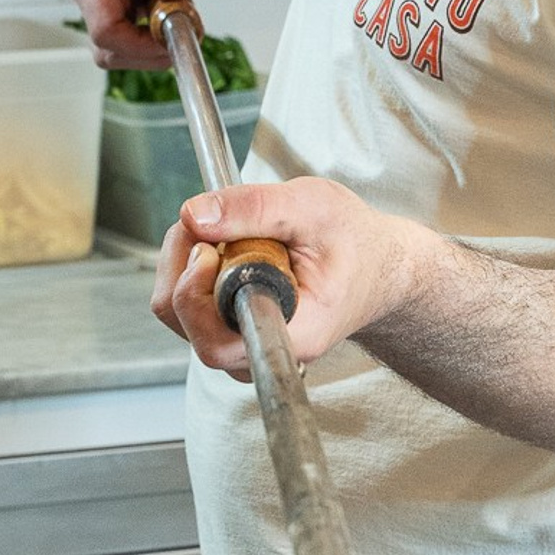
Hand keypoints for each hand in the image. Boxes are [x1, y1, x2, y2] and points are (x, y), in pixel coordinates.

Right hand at [71, 0, 222, 68]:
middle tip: (183, 32)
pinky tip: (168, 21)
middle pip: (106, 47)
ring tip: (177, 18)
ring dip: (150, 48)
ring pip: (115, 52)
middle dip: (146, 49)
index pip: (104, 30)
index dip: (138, 45)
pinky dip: (150, 43)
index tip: (170, 43)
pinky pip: (124, 47)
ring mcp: (95, 6)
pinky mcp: (109, 16)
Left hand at [151, 178, 433, 377]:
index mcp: (294, 333)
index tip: (208, 251)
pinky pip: (186, 303)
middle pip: (184, 322)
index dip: (196, 298)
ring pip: (178, 312)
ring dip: (184, 258)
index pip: (216, 345)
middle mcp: (262, 347)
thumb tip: (193, 214)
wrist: (376, 265)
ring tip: (224, 228)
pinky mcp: (230, 326)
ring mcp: (243, 341)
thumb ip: (255, 208)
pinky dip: (190, 265)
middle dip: (184, 259)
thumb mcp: (315, 207)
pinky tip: (221, 243)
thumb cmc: (356, 242)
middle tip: (213, 220)